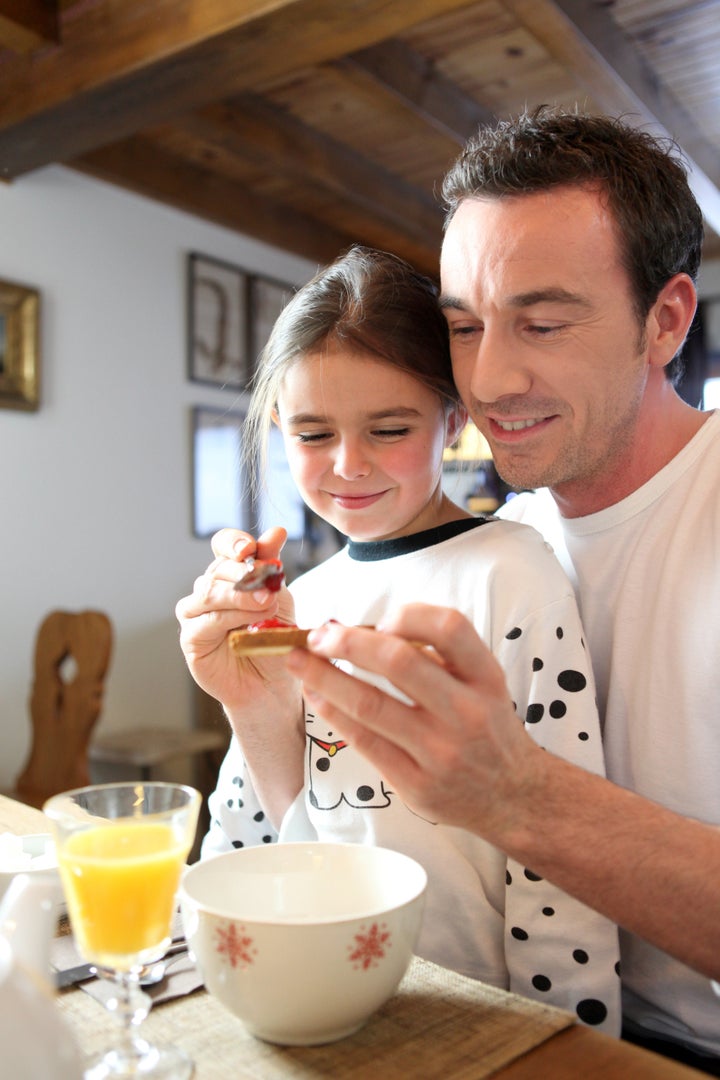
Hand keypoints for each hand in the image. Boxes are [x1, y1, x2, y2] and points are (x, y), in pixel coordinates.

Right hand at [176, 526, 295, 709]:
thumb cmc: (274, 638)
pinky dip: (229, 618)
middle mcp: (209, 588)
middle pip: (218, 569)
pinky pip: (205, 621)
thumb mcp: (279, 596)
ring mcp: (195, 612)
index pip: (223, 544)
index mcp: (230, 573)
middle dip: (246, 575)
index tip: (250, 548)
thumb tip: (277, 531)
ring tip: (266, 605)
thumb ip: (272, 566)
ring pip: (209, 591)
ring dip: (239, 596)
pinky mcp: (191, 638)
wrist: (273, 682)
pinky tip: (248, 624)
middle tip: (270, 588)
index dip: (233, 542)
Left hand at [285, 603, 543, 839]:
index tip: (379, 620)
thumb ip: (439, 656)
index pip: (449, 627)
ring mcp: (440, 752)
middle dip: (347, 642)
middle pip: (398, 662)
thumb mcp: (483, 683)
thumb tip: (369, 630)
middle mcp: (466, 712)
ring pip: (370, 704)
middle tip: (317, 635)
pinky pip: (364, 742)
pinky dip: (333, 713)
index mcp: (485, 677)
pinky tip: (315, 696)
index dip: (406, 616)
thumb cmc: (487, 728)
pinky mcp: (417, 785)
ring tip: (298, 661)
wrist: (514, 797)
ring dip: (324, 677)